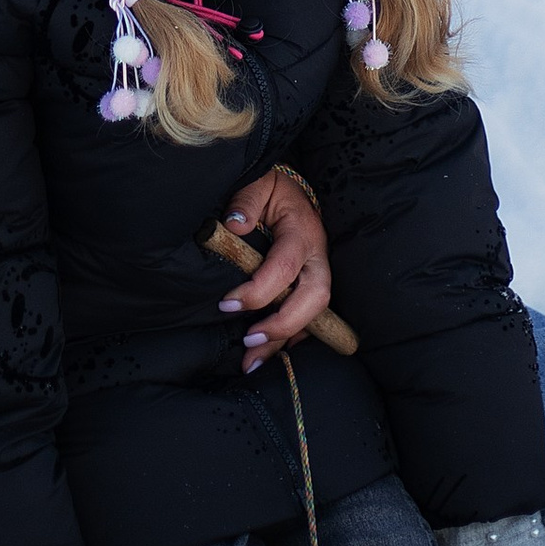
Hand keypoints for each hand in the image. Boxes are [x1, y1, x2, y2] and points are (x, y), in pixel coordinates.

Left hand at [218, 165, 334, 372]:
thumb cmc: (270, 188)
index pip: (285, 267)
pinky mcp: (310, 285)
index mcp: (302, 231)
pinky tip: (268, 352)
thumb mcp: (258, 184)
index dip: (258, 290)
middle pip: (314, 297)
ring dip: (283, 341)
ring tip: (251, 361)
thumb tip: (234, 225)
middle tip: (249, 340)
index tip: (227, 304)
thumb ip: (245, 201)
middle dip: (283, 324)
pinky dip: (291, 338)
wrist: (287, 189)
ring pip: (313, 314)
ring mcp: (317, 273)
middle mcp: (316, 256)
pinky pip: (308, 317)